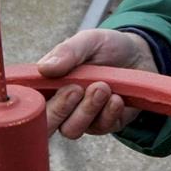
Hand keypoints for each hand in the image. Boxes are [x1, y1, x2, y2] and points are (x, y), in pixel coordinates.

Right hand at [38, 28, 157, 138]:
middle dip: (58, 111)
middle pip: (45, 125)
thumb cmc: (107, 47)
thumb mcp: (88, 41)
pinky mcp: (104, 124)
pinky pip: (100, 128)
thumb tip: (44, 68)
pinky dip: (108, 113)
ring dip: (87, 109)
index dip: (29, 105)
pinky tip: (117, 98)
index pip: (29, 103)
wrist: (141, 55)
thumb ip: (67, 52)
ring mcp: (82, 117)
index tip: (47, 88)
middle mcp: (61, 105)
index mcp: (49, 85)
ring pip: (72, 129)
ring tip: (102, 87)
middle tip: (76, 89)